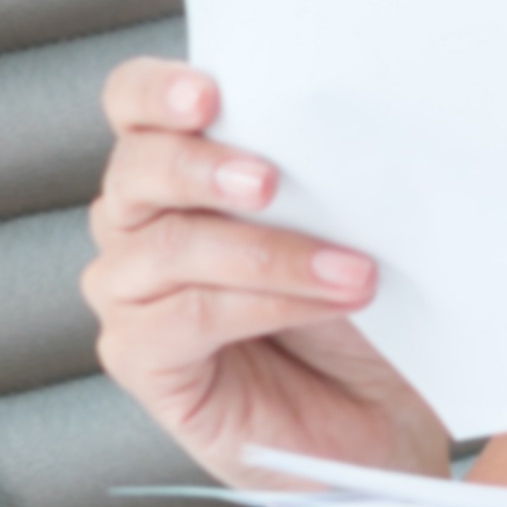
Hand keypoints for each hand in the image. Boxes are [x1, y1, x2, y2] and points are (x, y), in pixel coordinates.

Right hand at [76, 58, 445, 487]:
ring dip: (266, 253)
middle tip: (270, 180)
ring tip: (351, 270)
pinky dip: (263, 305)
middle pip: (137, 169)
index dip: (157, 90)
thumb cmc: (353, 312)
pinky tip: (324, 303)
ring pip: (169, 246)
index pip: (131, 102)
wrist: (377, 416)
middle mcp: (137, 224)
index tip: (209, 94)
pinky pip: (189, 317)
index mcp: (175, 168)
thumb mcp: (337, 224)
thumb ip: (307, 173)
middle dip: (203, 167)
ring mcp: (130, 293)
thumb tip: (323, 129)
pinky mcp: (139, 359)